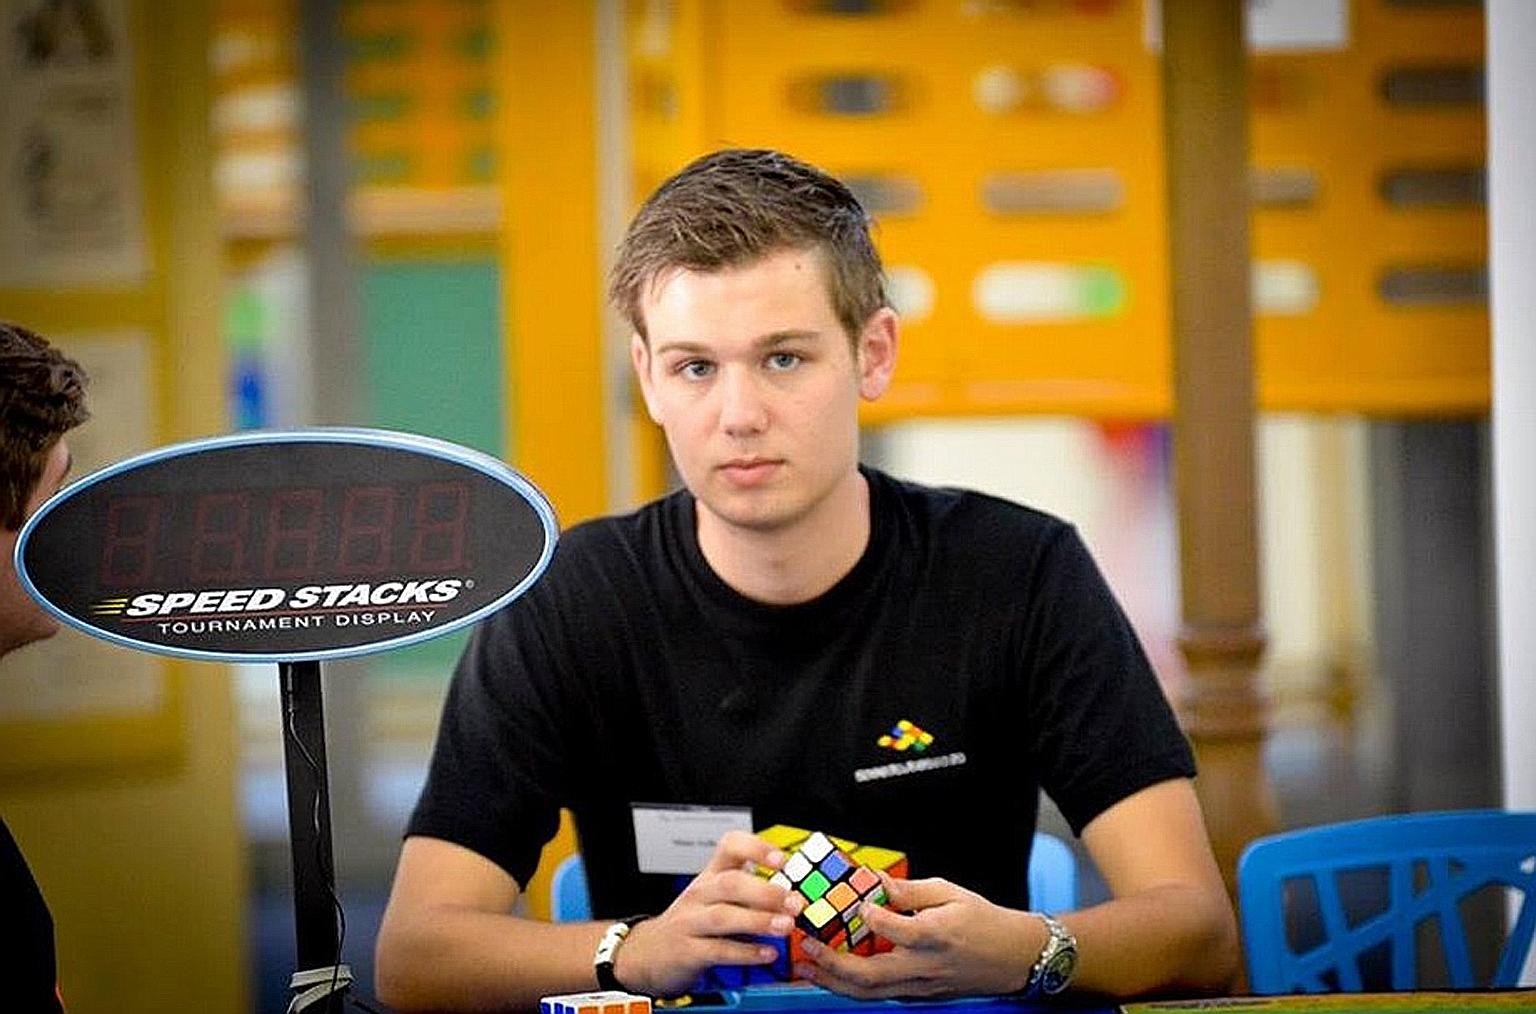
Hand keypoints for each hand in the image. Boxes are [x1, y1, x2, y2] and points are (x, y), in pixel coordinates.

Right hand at [613, 830, 804, 996]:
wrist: (647, 952)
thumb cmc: (692, 922)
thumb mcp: (715, 899)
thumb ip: (750, 894)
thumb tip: (794, 894)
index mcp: (710, 876)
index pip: (730, 846)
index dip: (756, 848)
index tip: (782, 860)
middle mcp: (700, 894)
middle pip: (730, 883)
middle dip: (766, 891)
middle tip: (794, 902)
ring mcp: (690, 922)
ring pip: (724, 916)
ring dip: (758, 920)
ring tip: (786, 926)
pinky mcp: (687, 951)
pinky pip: (718, 950)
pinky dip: (745, 952)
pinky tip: (768, 953)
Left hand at [797, 873, 1047, 998]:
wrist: (1015, 958)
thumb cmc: (984, 921)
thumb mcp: (951, 893)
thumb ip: (910, 890)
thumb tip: (874, 879)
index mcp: (937, 936)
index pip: (897, 930)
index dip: (872, 917)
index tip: (857, 902)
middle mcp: (926, 966)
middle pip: (873, 975)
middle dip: (834, 964)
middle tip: (809, 946)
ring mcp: (922, 986)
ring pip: (872, 993)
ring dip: (835, 982)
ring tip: (808, 967)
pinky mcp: (921, 995)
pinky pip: (882, 995)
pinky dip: (854, 988)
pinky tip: (834, 975)